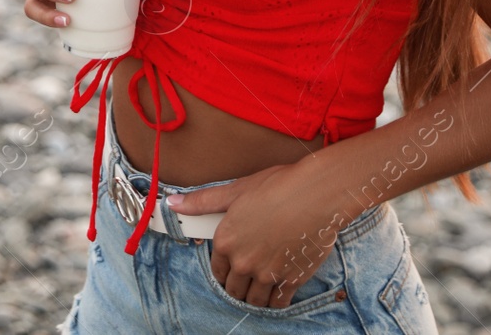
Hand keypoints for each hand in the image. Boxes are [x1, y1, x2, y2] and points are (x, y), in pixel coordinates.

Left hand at [166, 157, 343, 308]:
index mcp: (227, 241)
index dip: (223, 270)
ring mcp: (267, 273)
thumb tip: (174, 202)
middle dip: (237, 285)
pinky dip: (276, 300)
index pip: (217, 269)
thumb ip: (203, 201)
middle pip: (234, 288)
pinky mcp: (291, 280)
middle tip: (245, 279)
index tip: (230, 268)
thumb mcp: (236, 191)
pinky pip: (278, 302)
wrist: (316, 195)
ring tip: (259, 287)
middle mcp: (244, 261)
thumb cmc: (277, 187)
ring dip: (254, 296)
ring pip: (254, 299)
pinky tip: (278, 291)